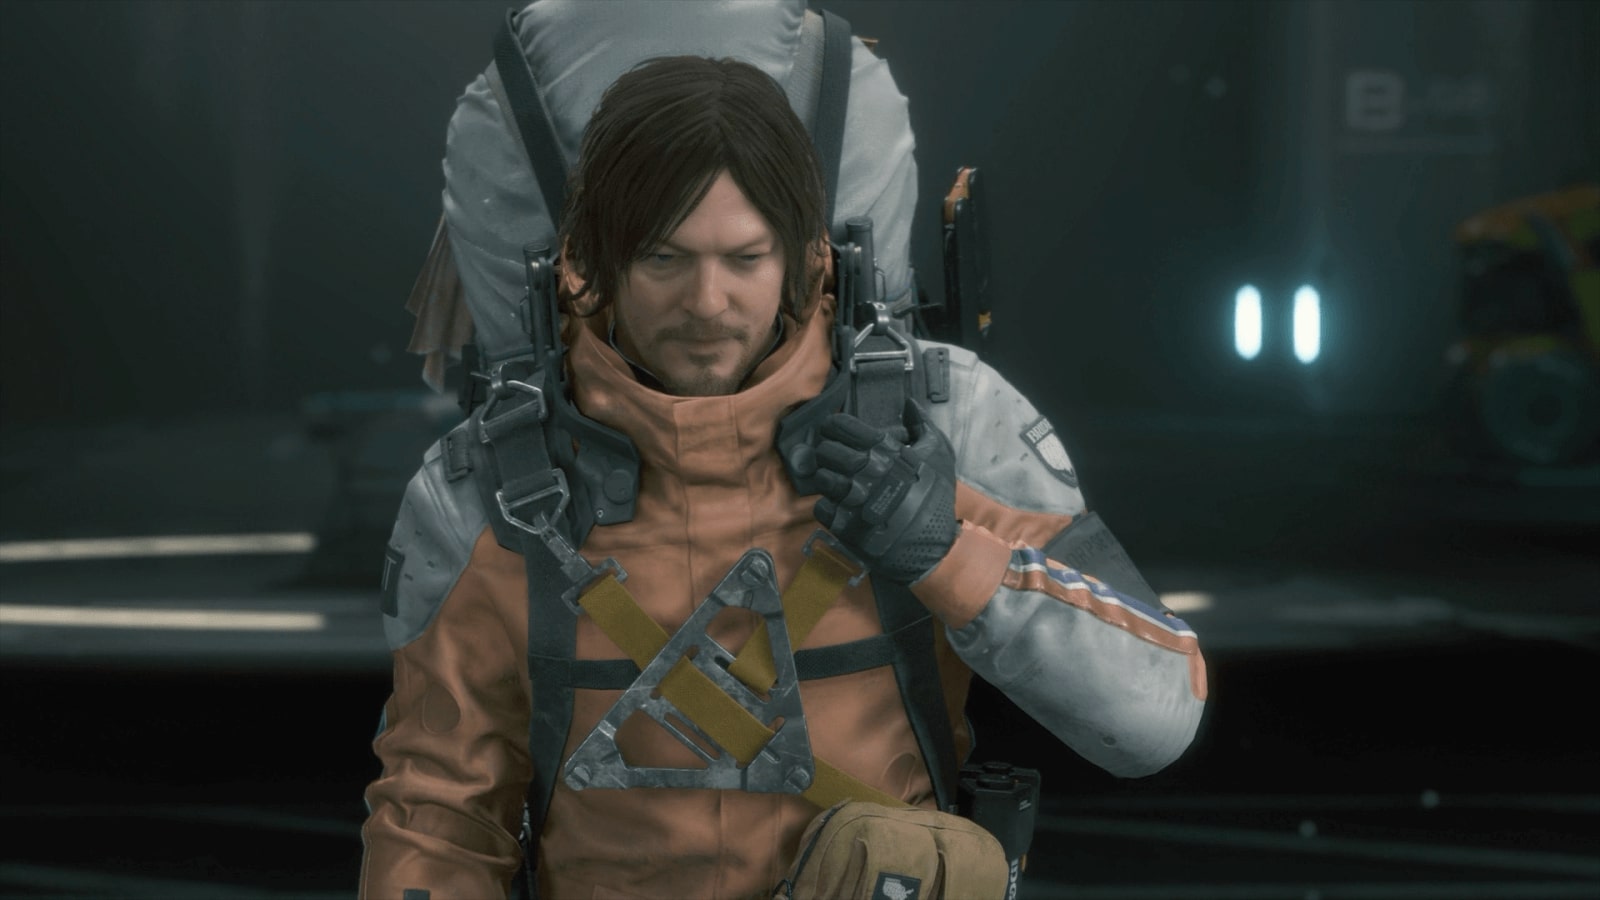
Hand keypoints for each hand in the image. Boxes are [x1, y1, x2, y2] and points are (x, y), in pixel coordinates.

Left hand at [811, 400, 958, 583]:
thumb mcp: (939, 455)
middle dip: (826, 451)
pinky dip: (827, 507)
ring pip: (820, 477)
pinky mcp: (844, 524)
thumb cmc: (936, 497)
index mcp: (885, 451)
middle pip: (825, 450)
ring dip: (825, 478)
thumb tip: (910, 404)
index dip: (833, 425)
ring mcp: (853, 499)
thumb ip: (923, 425)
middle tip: (831, 457)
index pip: (843, 426)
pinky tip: (839, 506)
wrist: (931, 546)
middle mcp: (866, 471)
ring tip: (836, 481)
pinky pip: (821, 507)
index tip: (831, 429)